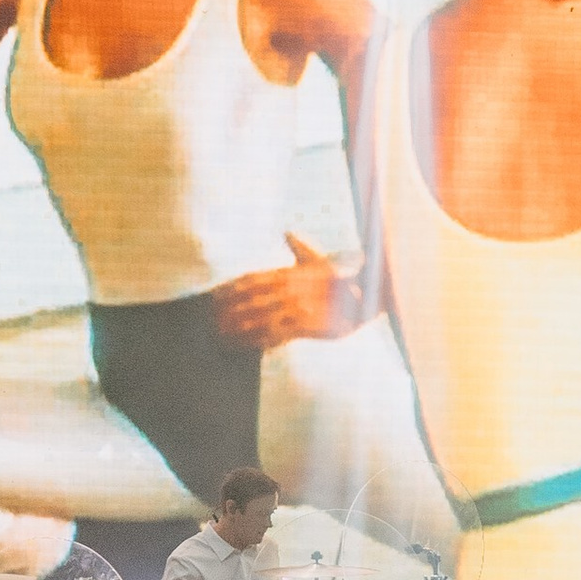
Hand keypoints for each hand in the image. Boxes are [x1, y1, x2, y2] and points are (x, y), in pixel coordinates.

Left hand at [210, 235, 360, 349]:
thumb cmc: (344, 278)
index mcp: (289, 272)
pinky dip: (262, 341)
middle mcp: (290, 287)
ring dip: (239, 329)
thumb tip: (288, 232)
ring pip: (260, 319)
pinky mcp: (309, 324)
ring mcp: (299, 305)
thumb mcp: (321, 261)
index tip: (211, 300)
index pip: (251, 280)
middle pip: (250, 301)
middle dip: (228, 313)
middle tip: (209, 324)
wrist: (371, 291)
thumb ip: (302, 249)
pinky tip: (248, 347)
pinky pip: (280, 334)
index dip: (229, 290)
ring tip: (222, 338)